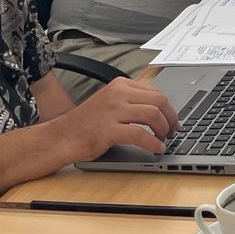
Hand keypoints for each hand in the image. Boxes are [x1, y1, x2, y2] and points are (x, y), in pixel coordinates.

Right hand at [51, 77, 176, 161]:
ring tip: (164, 139)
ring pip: (152, 115)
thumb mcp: (110, 102)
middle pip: (158, 100)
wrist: (61, 137)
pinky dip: (152, 143)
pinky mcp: (108, 130)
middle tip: (173, 130)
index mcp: (120, 85)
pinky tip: (156, 148)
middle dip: (170, 117)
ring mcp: (113, 111)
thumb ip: (130, 101)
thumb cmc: (86, 123)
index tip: (173, 119)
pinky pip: (139, 134)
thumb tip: (159, 109)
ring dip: (163, 129)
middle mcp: (118, 94)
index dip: (168, 107)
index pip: (155, 91)